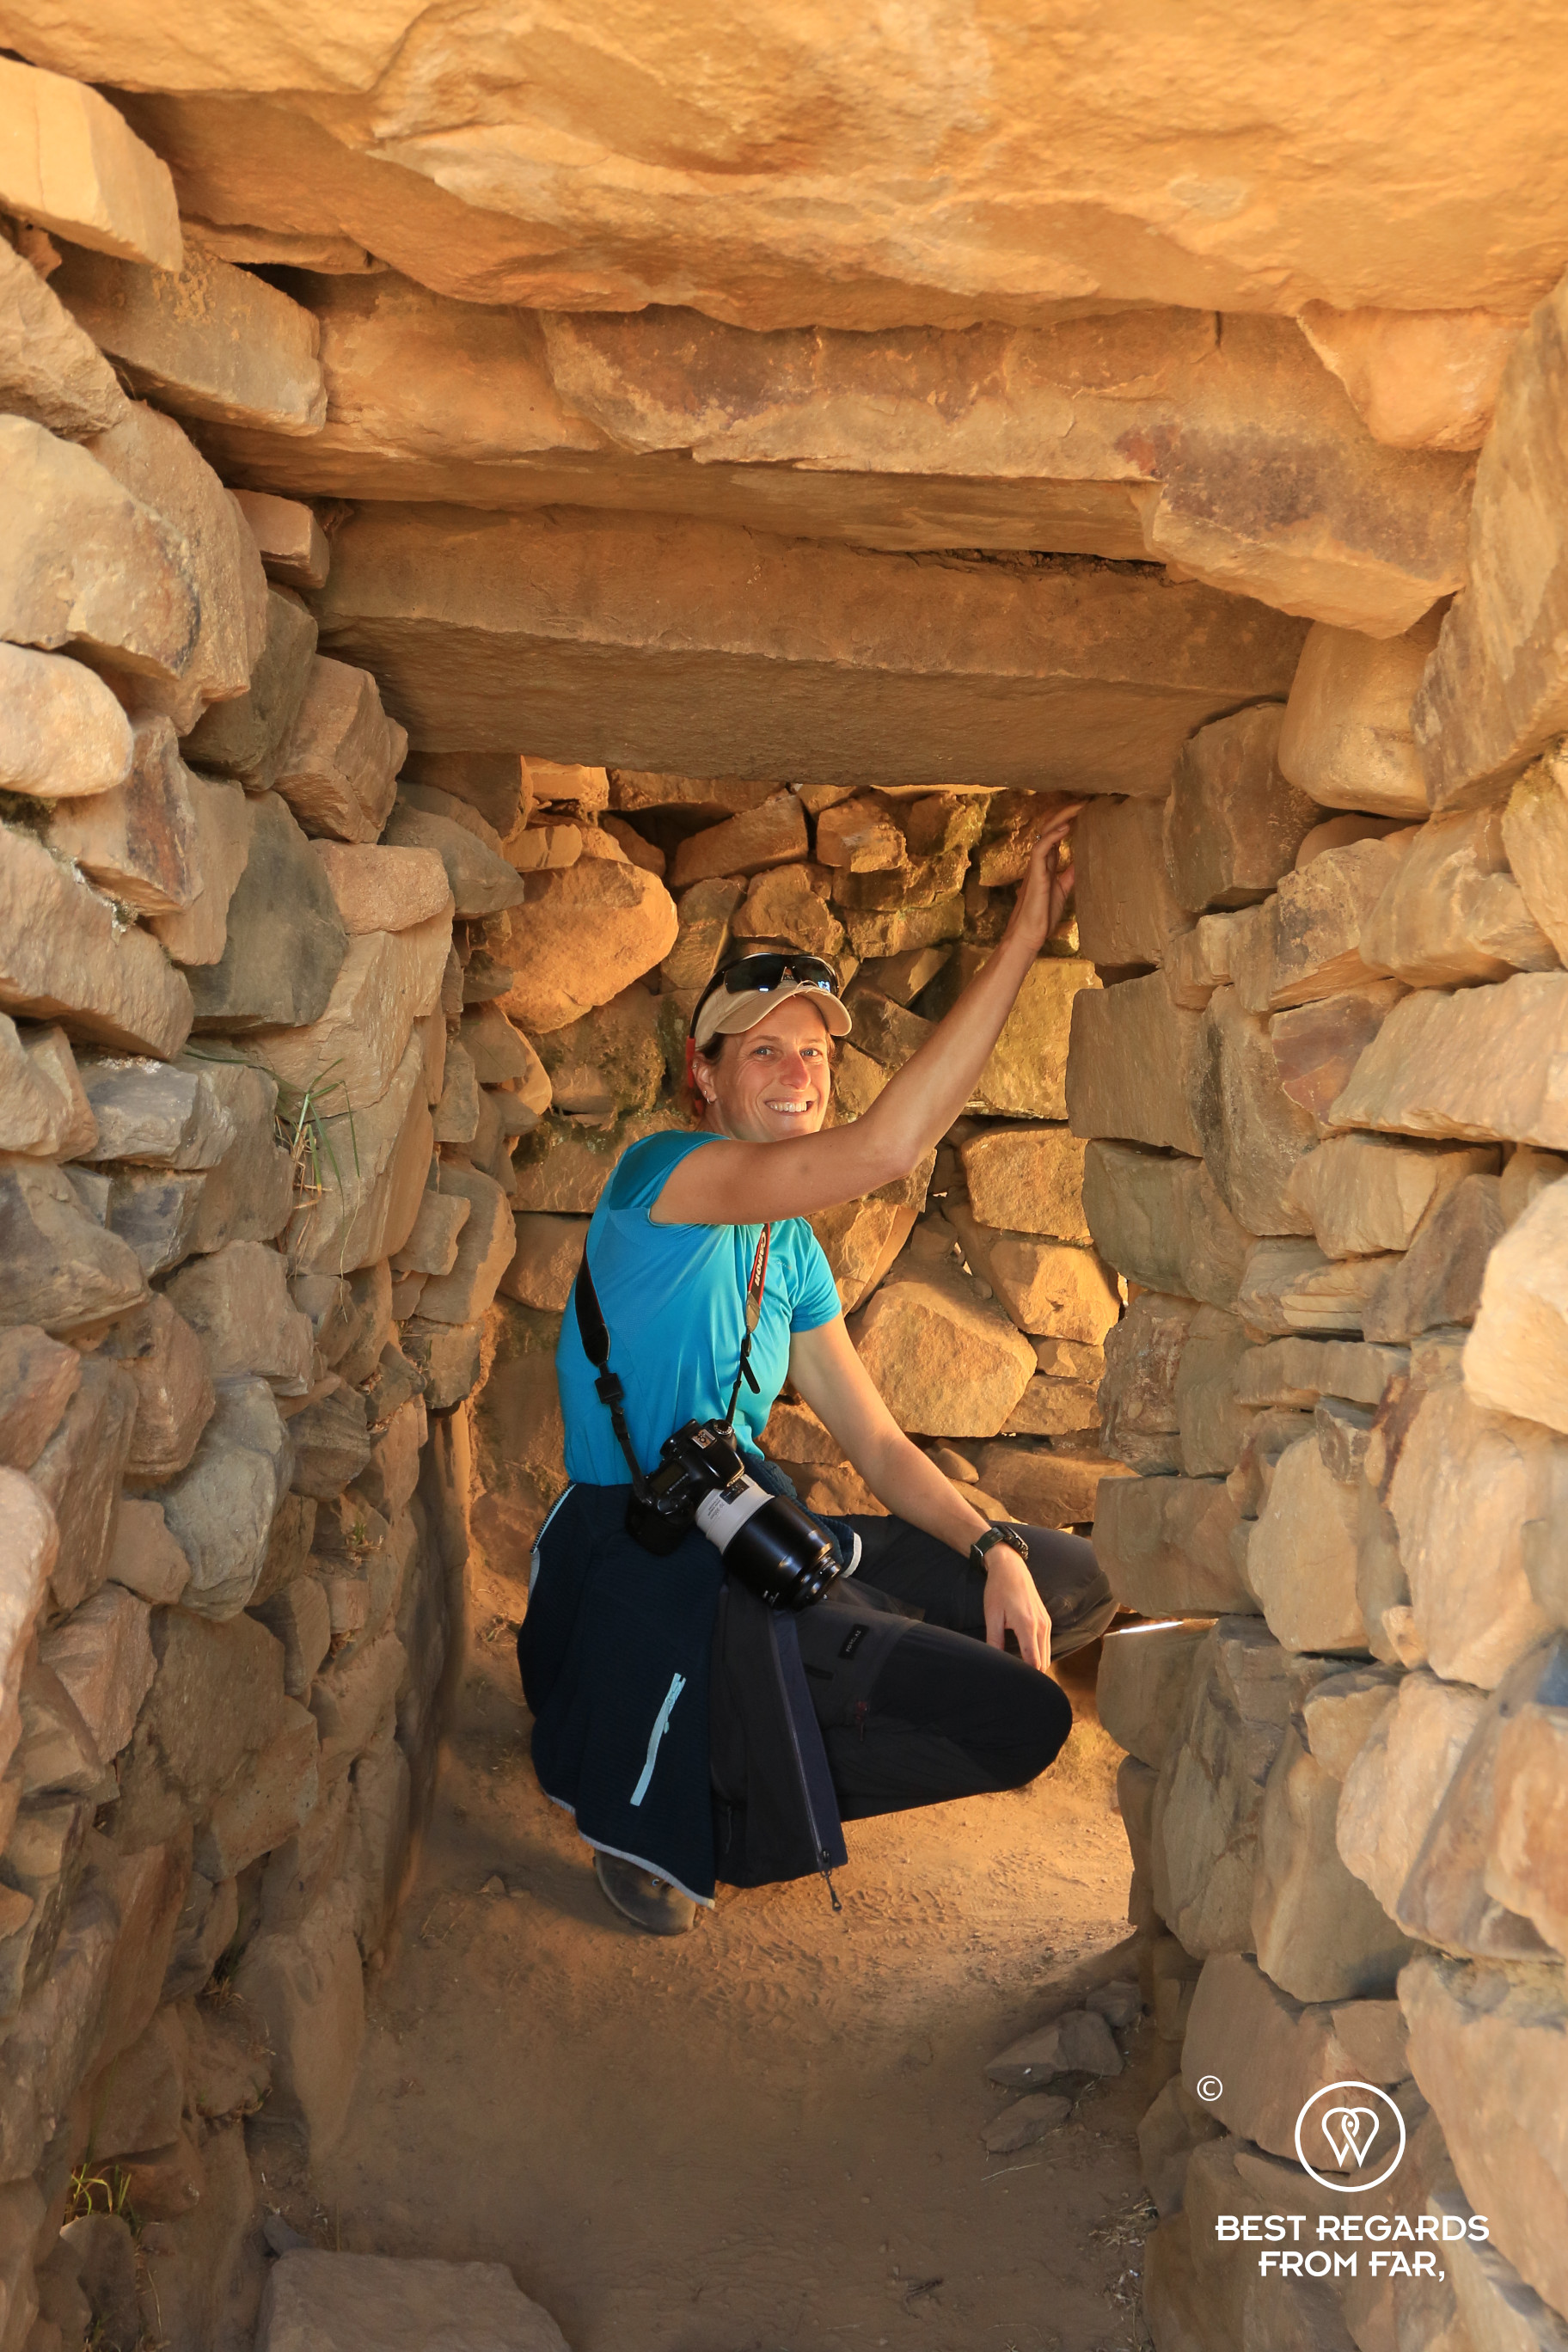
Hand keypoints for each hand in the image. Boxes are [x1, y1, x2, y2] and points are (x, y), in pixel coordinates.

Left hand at [982, 1546, 1053, 1672]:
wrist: (1011, 1568)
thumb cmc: (999, 1590)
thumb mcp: (992, 1615)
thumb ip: (994, 1641)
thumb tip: (994, 1661)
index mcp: (1027, 1625)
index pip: (1033, 1661)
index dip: (1027, 1676)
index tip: (1018, 1685)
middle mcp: (1042, 1626)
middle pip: (1043, 1662)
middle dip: (1033, 1675)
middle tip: (1018, 1684)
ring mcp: (1046, 1623)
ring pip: (1047, 1655)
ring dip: (1037, 1665)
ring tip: (1021, 1675)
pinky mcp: (1046, 1620)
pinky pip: (1046, 1645)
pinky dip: (1039, 1655)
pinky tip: (1026, 1659)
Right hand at [1008, 801, 1083, 952]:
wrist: (1029, 935)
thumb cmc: (1043, 915)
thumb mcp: (1064, 889)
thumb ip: (1070, 874)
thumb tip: (1084, 860)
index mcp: (1047, 864)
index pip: (1057, 834)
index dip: (1069, 819)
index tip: (1087, 809)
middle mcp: (1040, 861)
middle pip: (1050, 827)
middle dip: (1066, 812)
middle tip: (1085, 801)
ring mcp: (1035, 866)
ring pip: (1044, 833)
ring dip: (1061, 817)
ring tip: (1078, 806)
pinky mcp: (1034, 875)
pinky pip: (1040, 848)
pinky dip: (1052, 836)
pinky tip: (1066, 827)